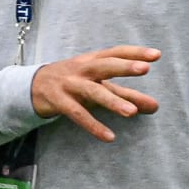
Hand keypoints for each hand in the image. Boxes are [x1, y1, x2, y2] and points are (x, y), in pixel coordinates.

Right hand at [31, 45, 160, 141]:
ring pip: (92, 91)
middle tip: (144, 69)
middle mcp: (80, 70)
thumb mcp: (98, 84)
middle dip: (123, 66)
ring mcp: (68, 85)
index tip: (156, 55)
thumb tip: (155, 106)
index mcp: (91, 60)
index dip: (134, 53)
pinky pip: (77, 114)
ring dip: (112, 101)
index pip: (114, 53)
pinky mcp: (58, 101)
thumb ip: (126, 94)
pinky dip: (92, 125)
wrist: (32, 86)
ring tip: (131, 112)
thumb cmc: (72, 82)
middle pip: (103, 66)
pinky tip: (108, 136)